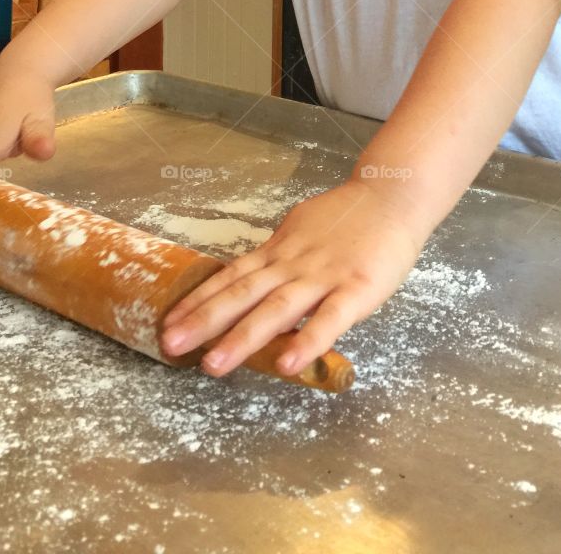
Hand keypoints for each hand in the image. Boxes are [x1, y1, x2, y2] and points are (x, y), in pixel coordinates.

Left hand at [160, 178, 428, 377]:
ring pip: (277, 309)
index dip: (198, 301)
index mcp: (279, 252)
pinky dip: (309, 342)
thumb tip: (250, 278)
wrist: (393, 196)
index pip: (231, 277)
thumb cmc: (349, 219)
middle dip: (204, 321)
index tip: (167, 322)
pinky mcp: (357, 289)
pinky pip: (330, 319)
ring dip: (242, 338)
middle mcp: (293, 264)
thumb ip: (279, 258)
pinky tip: (289, 364)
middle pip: (242, 294)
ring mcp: (324, 277)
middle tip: (170, 345)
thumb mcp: (302, 231)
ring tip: (213, 365)